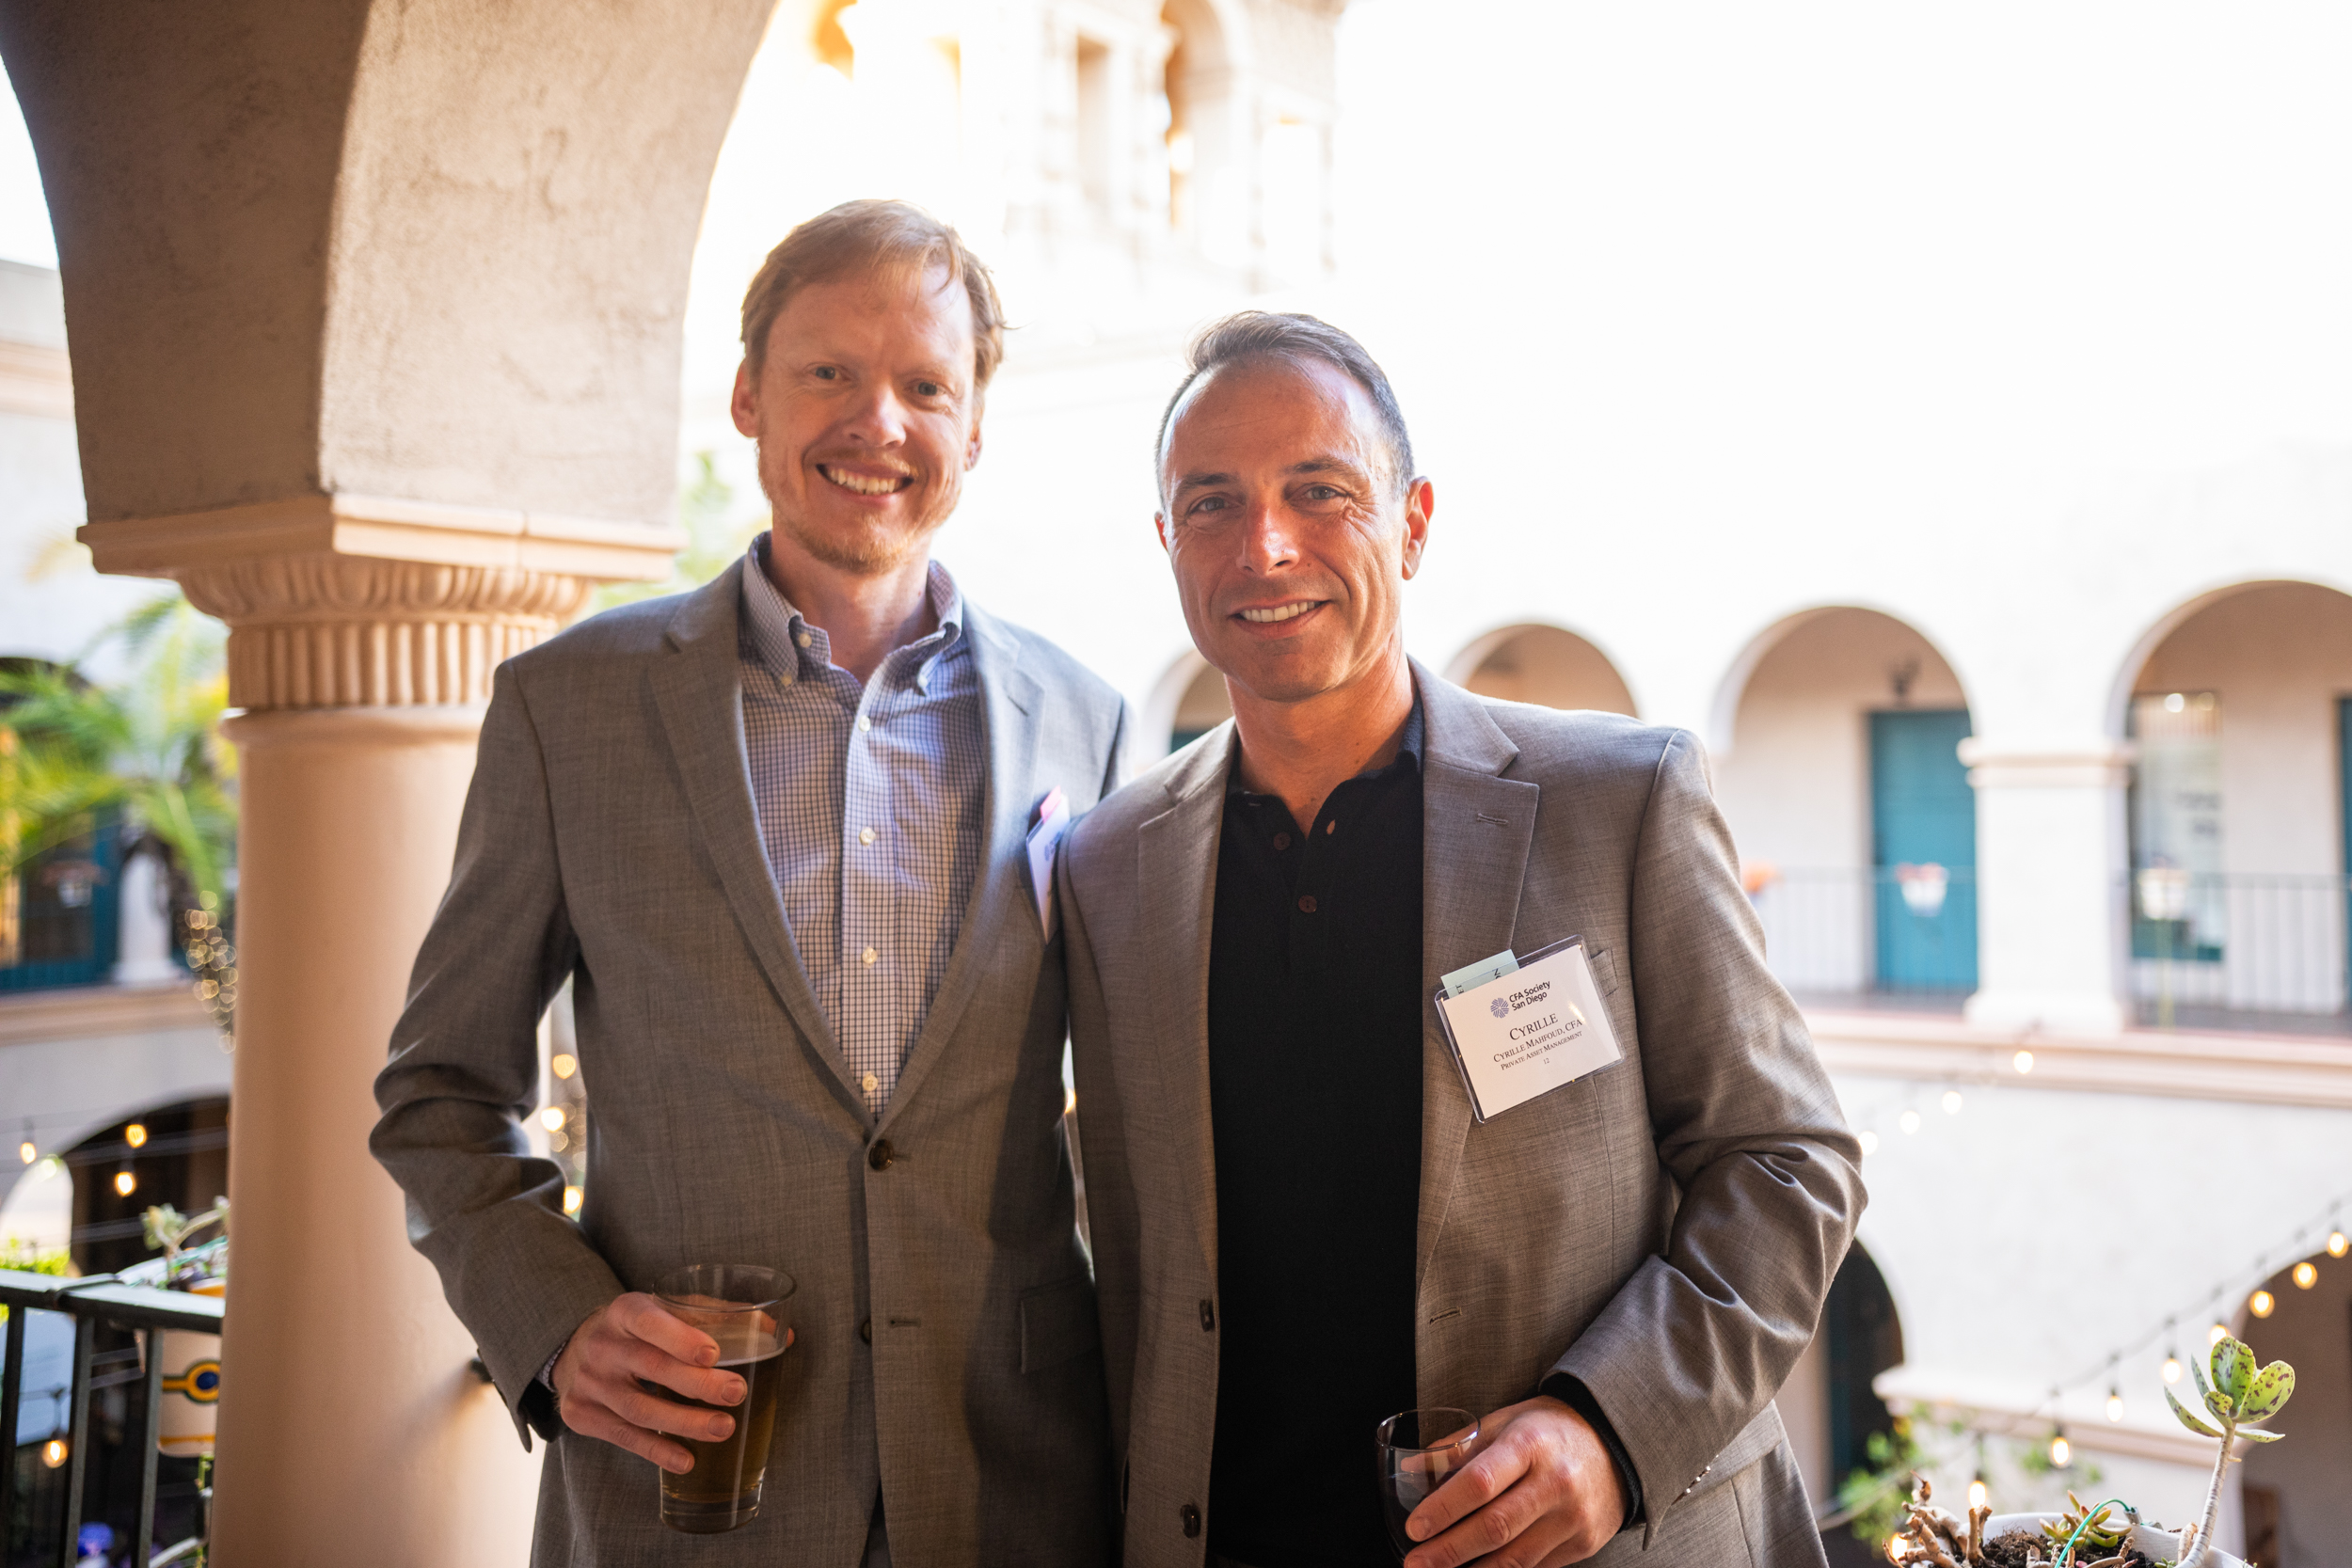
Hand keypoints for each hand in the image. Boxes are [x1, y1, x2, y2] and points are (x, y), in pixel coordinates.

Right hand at [550, 1293, 792, 1473]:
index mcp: (625, 1311)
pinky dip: (657, 1450)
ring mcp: (589, 1383)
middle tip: (736, 1393)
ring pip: (639, 1409)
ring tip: (724, 1429)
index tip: (713, 1354)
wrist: (573, 1351)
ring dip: (684, 1423)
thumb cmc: (638, 1329)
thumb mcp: (666, 1310)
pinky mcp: (581, 1415)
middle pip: (651, 1368)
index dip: (680, 1338)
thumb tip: (782, 1332)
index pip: (648, 1321)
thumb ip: (719, 1317)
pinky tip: (687, 1460)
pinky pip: (624, 1437)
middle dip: (697, 1384)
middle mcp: (602, 1345)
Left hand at [1402, 1395, 1626, 1567]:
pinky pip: (1536, 1567)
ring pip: (1515, 1558)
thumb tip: (1412, 1471)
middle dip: (1449, 1551)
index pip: (1479, 1482)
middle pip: (1495, 1526)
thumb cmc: (1549, 1430)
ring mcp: (1573, 1517)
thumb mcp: (1506, 1421)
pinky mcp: (1584, 1543)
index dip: (1444, 1508)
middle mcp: (1555, 1482)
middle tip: (1416, 1563)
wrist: (1614, 1442)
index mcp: (1530, 1444)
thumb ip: (1460, 1448)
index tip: (1415, 1527)